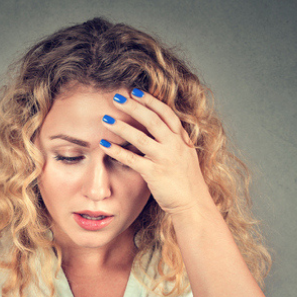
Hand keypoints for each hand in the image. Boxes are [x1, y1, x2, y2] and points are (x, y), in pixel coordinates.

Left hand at [100, 89, 209, 214]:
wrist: (193, 204)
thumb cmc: (187, 182)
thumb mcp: (186, 156)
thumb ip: (175, 141)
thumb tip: (161, 129)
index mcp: (182, 140)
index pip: (167, 114)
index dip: (151, 101)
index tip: (135, 92)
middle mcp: (175, 146)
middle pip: (152, 120)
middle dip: (133, 107)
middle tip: (116, 97)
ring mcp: (165, 159)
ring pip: (141, 137)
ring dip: (121, 126)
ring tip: (105, 118)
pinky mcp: (154, 174)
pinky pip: (132, 159)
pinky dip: (117, 151)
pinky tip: (103, 145)